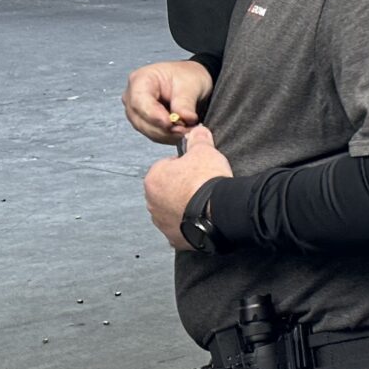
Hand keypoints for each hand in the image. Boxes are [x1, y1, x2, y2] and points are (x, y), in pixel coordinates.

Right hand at [124, 59, 213, 143]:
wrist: (191, 82)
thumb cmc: (187, 76)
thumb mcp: (191, 84)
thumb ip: (185, 102)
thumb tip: (184, 118)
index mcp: (141, 79)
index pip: (139, 102)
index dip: (154, 115)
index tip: (169, 123)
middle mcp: (133, 96)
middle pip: (140, 119)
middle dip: (163, 128)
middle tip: (184, 130)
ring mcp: (137, 111)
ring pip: (147, 129)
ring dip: (168, 134)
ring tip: (187, 131)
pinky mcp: (144, 123)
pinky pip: (153, 134)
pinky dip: (169, 136)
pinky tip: (182, 133)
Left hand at [143, 124, 233, 249]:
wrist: (217, 210)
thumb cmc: (206, 180)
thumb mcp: (204, 150)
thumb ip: (198, 139)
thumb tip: (197, 130)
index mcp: (153, 178)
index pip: (166, 167)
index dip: (184, 166)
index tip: (197, 169)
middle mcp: (152, 202)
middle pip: (166, 191)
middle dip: (180, 188)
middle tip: (201, 186)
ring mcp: (161, 222)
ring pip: (171, 211)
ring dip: (183, 207)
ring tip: (204, 203)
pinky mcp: (174, 238)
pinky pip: (180, 229)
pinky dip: (189, 226)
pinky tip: (203, 220)